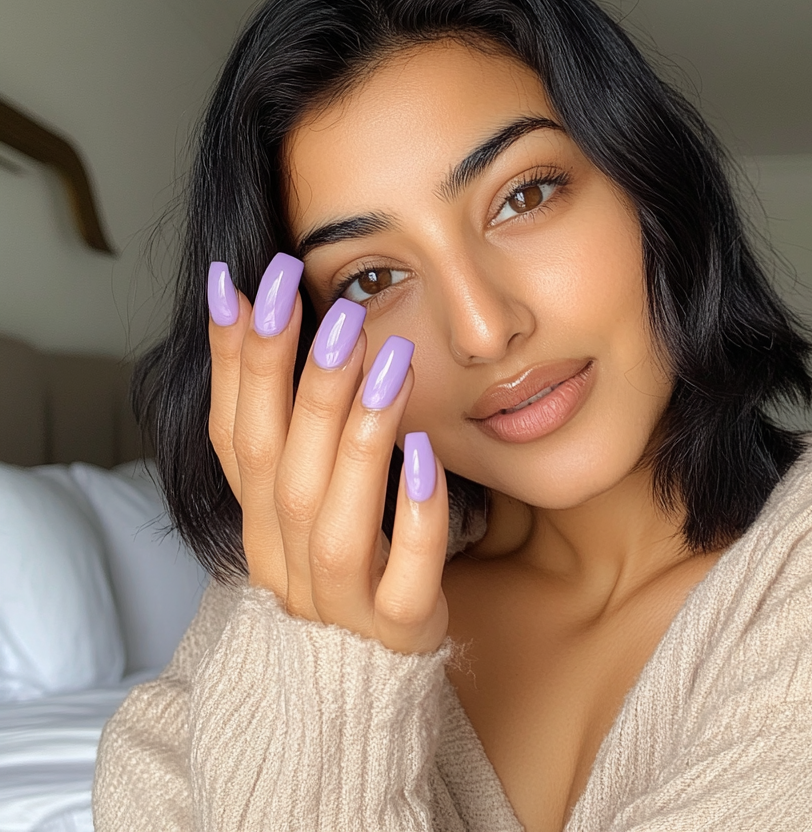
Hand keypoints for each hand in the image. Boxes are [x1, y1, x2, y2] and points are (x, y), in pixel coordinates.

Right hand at [205, 254, 449, 654]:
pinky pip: (405, 576)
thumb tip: (251, 307)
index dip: (235, 359)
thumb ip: (287, 414)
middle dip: (300, 383)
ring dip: (359, 434)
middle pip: (279, 466)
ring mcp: (338, 600)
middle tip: (332, 311)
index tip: (251, 281)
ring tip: (390, 361)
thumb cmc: (342, 560)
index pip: (232, 434)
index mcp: (257, 520)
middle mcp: (283, 558)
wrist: (358, 682)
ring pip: (335, 516)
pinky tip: (428, 456)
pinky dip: (413, 516)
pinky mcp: (396, 626)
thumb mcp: (304, 489)